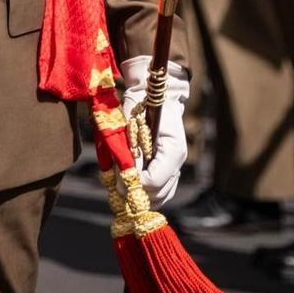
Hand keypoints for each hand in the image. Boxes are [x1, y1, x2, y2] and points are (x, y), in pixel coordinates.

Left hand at [118, 56, 190, 206]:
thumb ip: (130, 151)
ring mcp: (174, 168)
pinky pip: (159, 192)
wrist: (153, 95)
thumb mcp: (132, 124)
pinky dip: (144, 192)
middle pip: (157, 195)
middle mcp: (176, 162)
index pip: (153, 181)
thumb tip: (125, 178)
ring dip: (139, 195)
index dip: (133, 184)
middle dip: (134, 193)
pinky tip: (131, 182)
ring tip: (123, 183)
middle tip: (116, 183)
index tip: (116, 178)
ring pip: (159, 197)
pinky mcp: (168, 171)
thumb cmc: (141, 104)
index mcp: (172, 149)